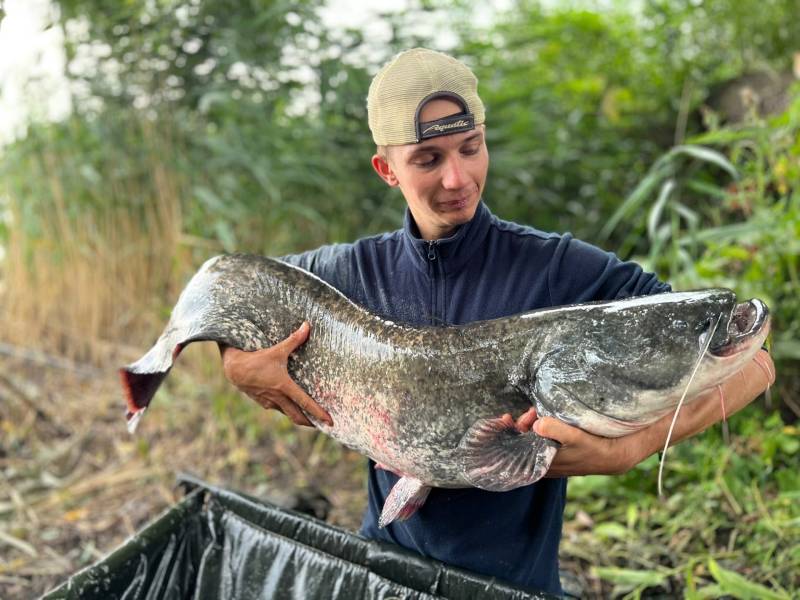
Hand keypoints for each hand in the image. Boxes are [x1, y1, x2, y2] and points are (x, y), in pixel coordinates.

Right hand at [220, 322, 332, 427]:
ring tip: (309, 418)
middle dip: (311, 422)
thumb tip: (307, 326)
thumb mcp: (277, 350)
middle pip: (297, 417)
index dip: (319, 413)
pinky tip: (290, 406)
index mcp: (284, 387)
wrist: (233, 369)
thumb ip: (294, 340)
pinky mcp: (262, 402)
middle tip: (323, 426)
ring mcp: (269, 402)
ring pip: (287, 413)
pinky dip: (286, 409)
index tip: (330, 422)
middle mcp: (278, 398)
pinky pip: (278, 408)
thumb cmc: (256, 360)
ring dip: (298, 417)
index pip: (305, 403)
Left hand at [521, 349, 775, 476]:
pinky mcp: (580, 458)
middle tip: (514, 419)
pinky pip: (550, 460)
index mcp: (627, 449)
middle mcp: (609, 462)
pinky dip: (529, 448)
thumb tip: (650, 340)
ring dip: (525, 446)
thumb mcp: (658, 383)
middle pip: (564, 461)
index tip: (539, 423)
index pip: (593, 450)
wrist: (683, 407)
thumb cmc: (669, 390)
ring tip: (506, 421)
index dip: (564, 438)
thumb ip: (648, 371)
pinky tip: (511, 428)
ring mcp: (593, 463)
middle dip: (534, 442)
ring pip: (553, 463)